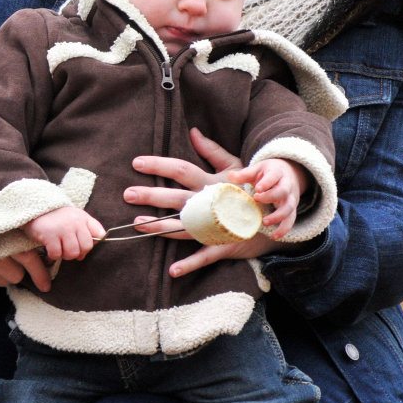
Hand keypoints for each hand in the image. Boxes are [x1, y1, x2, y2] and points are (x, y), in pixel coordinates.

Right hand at [0, 225, 53, 291]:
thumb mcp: (8, 222)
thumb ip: (24, 235)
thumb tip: (49, 258)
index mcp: (1, 229)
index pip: (26, 256)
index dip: (39, 272)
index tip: (46, 285)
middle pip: (14, 275)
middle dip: (18, 272)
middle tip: (12, 261)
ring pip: (0, 282)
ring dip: (2, 275)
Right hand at [23, 205, 105, 260]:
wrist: (34, 209)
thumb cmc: (57, 217)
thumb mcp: (75, 218)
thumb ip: (87, 230)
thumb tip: (89, 251)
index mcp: (83, 218)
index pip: (99, 234)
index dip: (91, 244)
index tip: (81, 244)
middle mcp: (75, 222)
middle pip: (86, 247)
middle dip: (77, 252)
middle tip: (67, 249)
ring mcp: (62, 228)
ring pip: (72, 253)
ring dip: (64, 255)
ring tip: (59, 248)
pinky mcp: (49, 234)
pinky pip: (56, 254)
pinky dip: (52, 256)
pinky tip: (49, 248)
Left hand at [125, 127, 274, 277]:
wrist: (275, 216)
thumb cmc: (248, 189)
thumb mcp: (234, 165)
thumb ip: (211, 150)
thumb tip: (192, 131)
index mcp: (212, 183)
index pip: (182, 169)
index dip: (159, 165)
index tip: (137, 163)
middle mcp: (211, 203)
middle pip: (177, 198)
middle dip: (151, 195)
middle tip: (128, 193)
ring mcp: (217, 225)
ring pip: (183, 226)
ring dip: (159, 227)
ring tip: (136, 223)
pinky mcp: (223, 244)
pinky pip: (205, 256)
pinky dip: (189, 264)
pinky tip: (172, 270)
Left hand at [227, 158, 305, 238]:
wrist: (289, 173)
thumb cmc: (268, 173)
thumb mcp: (258, 169)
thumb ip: (245, 174)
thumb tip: (230, 176)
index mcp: (278, 172)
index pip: (274, 176)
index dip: (267, 182)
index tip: (257, 188)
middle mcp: (287, 185)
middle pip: (283, 191)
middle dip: (270, 196)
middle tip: (256, 199)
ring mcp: (291, 198)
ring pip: (289, 207)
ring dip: (278, 216)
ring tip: (264, 222)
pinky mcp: (291, 209)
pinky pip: (290, 220)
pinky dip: (284, 229)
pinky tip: (274, 236)